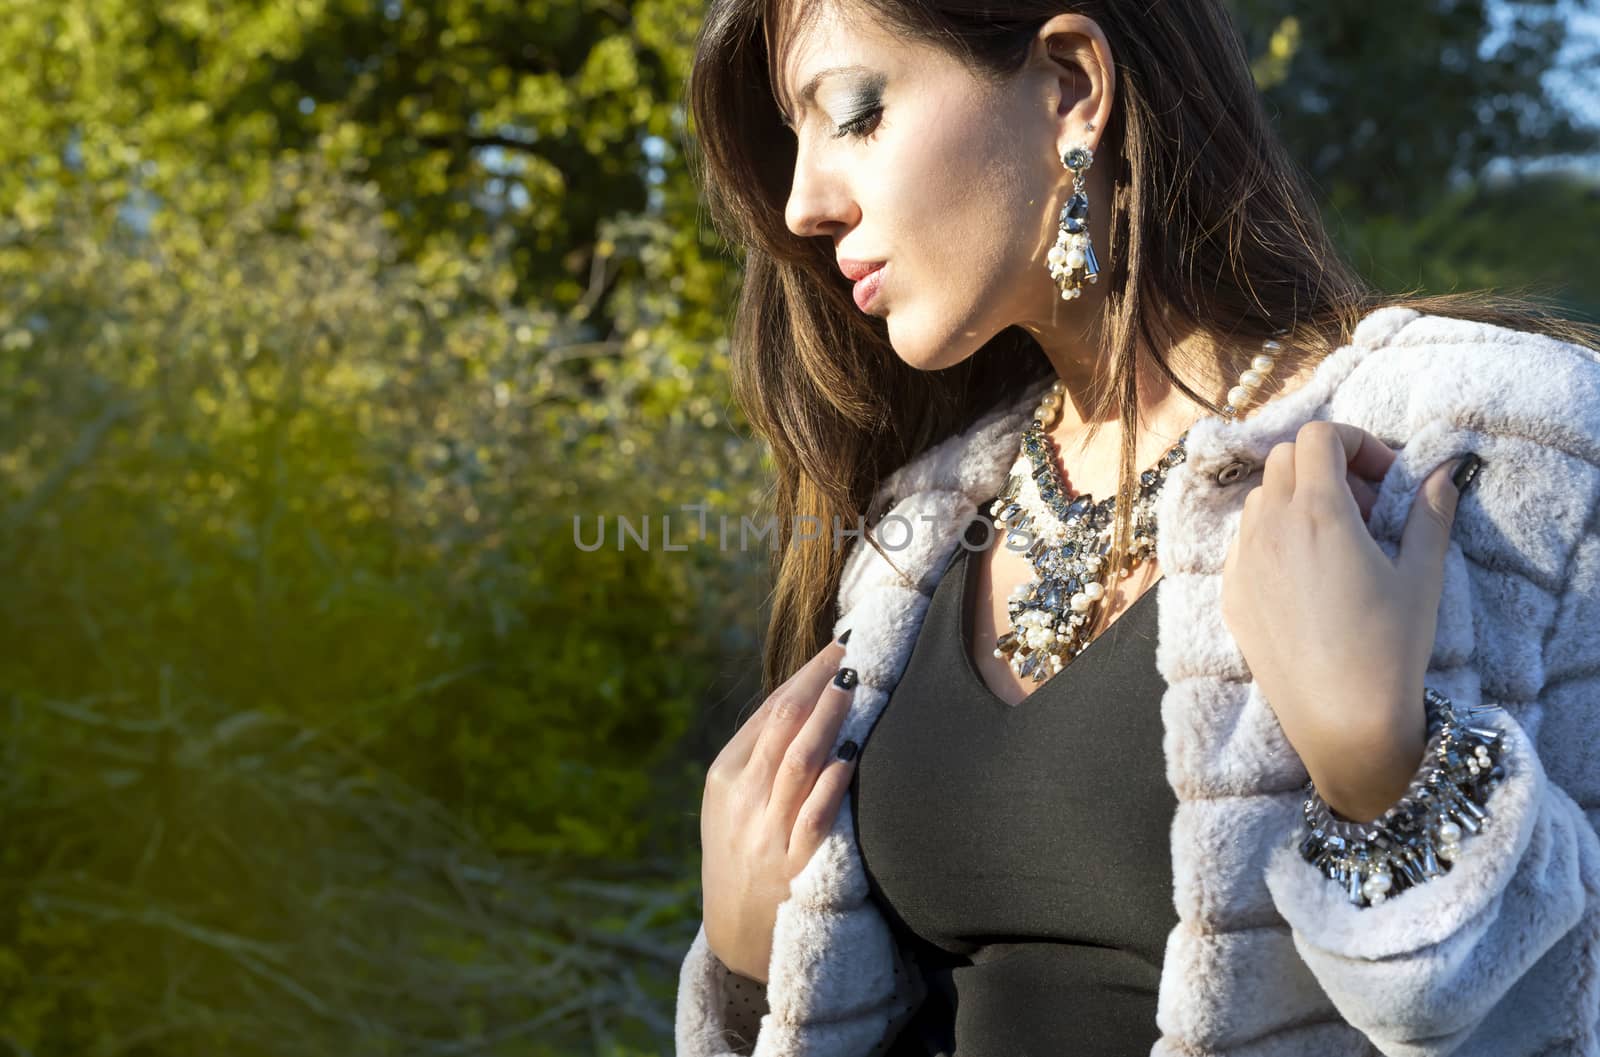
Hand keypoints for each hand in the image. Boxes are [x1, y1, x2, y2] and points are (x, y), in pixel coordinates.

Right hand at [700, 636, 860, 982]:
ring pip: (799, 761)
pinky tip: (852, 751)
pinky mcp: (794, 867)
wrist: (737, 934)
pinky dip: (833, 780)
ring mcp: (767, 833)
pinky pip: (815, 815)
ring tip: (855, 682)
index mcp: (725, 777)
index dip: (806, 676)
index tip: (838, 647)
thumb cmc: (742, 855)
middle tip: (855, 648)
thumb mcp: (731, 804)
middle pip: (783, 725)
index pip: (768, 712)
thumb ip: (760, 757)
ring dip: (829, 716)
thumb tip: (807, 698)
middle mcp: (743, 800)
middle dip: (820, 682)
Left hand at [1220, 421, 1471, 822]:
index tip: (1384, 479)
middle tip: (1366, 509)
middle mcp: (1270, 528)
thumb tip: (1442, 471)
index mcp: (1319, 512)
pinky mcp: (1231, 593)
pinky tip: (1309, 579)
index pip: (1319, 436)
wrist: (1342, 720)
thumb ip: (1429, 513)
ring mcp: (1242, 561)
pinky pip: (1244, 542)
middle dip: (1327, 467)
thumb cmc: (1389, 648)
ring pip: (1260, 499)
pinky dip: (1274, 537)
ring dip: (1296, 500)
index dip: (1355, 443)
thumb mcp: (1421, 576)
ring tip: (1338, 544)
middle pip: (1284, 459)